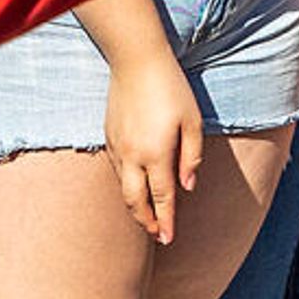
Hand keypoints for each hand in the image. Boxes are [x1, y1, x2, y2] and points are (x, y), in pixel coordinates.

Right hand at [101, 54, 202, 245]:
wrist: (135, 59)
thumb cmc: (170, 88)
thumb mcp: (192, 122)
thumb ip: (191, 157)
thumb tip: (188, 186)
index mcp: (155, 154)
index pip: (162, 198)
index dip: (166, 221)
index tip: (169, 239)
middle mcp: (131, 155)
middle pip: (135, 200)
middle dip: (146, 221)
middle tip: (157, 235)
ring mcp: (116, 145)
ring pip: (122, 186)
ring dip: (134, 204)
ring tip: (146, 215)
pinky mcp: (107, 134)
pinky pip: (115, 168)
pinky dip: (125, 183)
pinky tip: (134, 184)